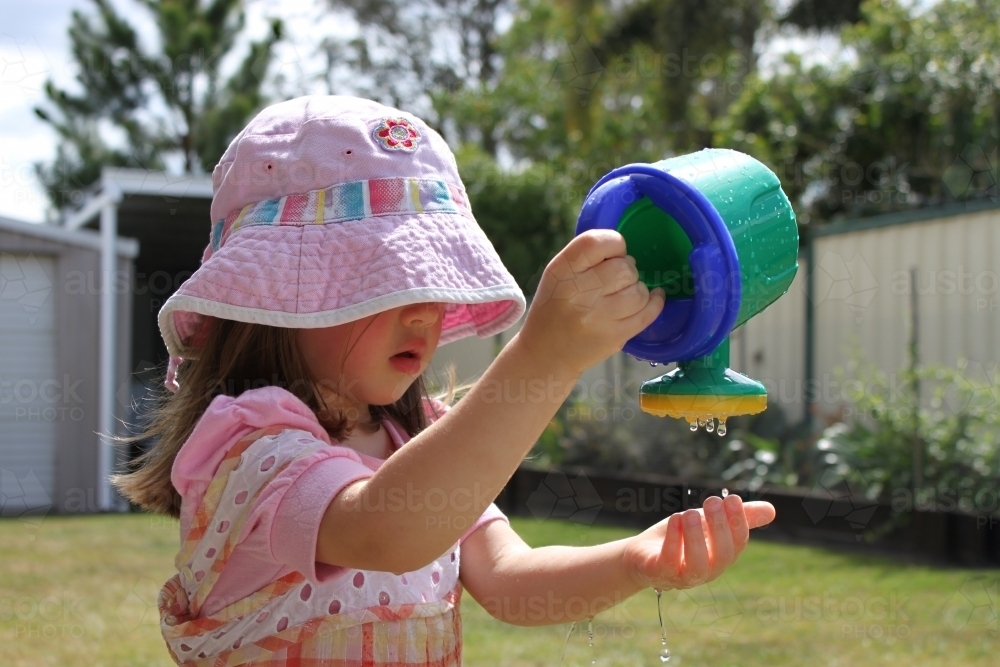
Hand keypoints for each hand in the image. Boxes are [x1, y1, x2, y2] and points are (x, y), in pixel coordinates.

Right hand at [519, 229, 664, 375]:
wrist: (546, 353)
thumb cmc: (555, 308)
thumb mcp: (558, 275)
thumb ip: (587, 257)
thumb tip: (627, 251)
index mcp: (561, 270)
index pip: (598, 242)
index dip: (614, 244)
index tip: (613, 254)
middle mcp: (578, 292)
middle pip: (624, 268)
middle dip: (627, 270)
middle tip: (617, 280)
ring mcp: (597, 317)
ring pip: (638, 291)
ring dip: (637, 289)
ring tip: (624, 294)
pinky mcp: (613, 337)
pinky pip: (647, 313)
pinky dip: (654, 303)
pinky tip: (652, 298)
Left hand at [622, 494, 775, 590]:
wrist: (641, 554)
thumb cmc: (678, 538)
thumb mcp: (707, 522)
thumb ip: (737, 518)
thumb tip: (772, 510)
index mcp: (719, 558)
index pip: (737, 544)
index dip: (738, 522)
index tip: (732, 498)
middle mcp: (705, 571)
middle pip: (721, 555)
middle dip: (719, 527)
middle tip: (713, 500)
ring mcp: (681, 576)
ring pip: (697, 564)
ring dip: (696, 536)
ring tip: (691, 512)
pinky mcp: (658, 573)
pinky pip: (668, 561)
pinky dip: (673, 540)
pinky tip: (674, 520)